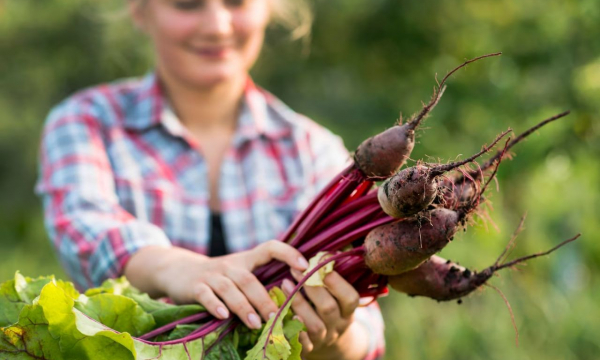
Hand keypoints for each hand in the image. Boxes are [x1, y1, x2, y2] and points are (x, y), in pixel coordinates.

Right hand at [129, 241, 308, 329]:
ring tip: (256, 323)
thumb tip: (293, 304)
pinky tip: (223, 316)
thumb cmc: (219, 278)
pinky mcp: (195, 286)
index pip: (270, 247)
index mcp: (246, 260)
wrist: (178, 271)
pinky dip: (214, 305)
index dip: (288, 253)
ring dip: (244, 306)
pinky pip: (206, 295)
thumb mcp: (239, 273)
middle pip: (250, 279)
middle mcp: (230, 265)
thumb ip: (260, 283)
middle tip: (277, 316)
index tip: (305, 267)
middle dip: (264, 299)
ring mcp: (212, 275)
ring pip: (230, 289)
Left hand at [281, 269, 364, 358]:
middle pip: (329, 309)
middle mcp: (337, 326)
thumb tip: (326, 252)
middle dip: (312, 288)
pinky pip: (300, 342)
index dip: (337, 283)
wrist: (328, 344)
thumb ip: (331, 277)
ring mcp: (323, 339)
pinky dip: (291, 329)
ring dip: (298, 304)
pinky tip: (280, 312)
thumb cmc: (328, 308)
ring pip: (314, 326)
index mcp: (347, 311)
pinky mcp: (308, 349)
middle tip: (296, 270)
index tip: (321, 266)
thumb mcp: (337, 296)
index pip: (350, 298)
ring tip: (284, 284)